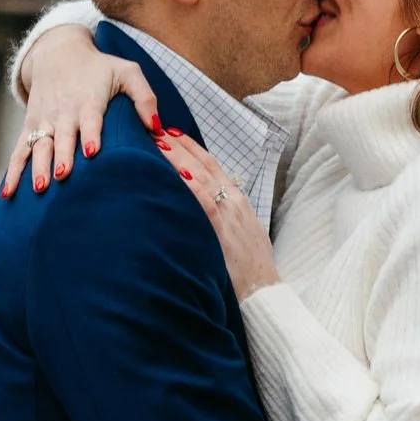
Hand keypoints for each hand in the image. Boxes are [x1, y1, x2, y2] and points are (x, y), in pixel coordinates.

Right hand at [1, 27, 160, 196]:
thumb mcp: (127, 71)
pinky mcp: (31, 128)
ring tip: (40, 188)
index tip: (91, 152)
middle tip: (63, 176)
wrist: (59, 53)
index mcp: (88, 100)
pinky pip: (20, 152)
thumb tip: (158, 127)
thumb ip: (145, 96)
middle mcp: (64, 112)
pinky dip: (13, 172)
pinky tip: (9, 193)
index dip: (90, 134)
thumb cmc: (100, 68)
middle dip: (62, 157)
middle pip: (62, 138)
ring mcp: (45, 122)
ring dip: (38, 167)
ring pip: (39, 147)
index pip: (90, 119)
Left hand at [154, 127, 278, 299]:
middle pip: (204, 165)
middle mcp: (234, 203)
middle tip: (156, 129)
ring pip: (201, 177)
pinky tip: (175, 173)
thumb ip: (224, 219)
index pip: (213, 167)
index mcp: (238, 202)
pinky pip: (204, 203)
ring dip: (178, 158)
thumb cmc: (251, 270)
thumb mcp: (241, 236)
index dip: (192, 149)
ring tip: (157, 143)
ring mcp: (229, 215)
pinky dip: (190, 185)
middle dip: (179, 146)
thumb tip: (204, 212)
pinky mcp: (222, 231)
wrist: (263, 291)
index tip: (173, 135)